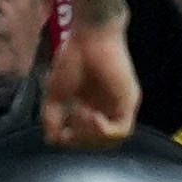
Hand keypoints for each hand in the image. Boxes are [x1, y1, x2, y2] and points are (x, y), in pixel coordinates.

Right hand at [41, 19, 139, 147]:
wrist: (88, 38)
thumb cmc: (72, 59)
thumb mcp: (54, 95)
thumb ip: (52, 118)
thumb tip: (52, 141)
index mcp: (93, 109)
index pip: (87, 140)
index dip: (73, 141)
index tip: (60, 131)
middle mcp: (109, 111)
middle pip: (100, 144)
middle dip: (80, 140)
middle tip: (69, 124)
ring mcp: (120, 107)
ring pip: (112, 141)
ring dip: (91, 135)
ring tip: (78, 114)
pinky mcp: (129, 102)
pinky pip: (121, 130)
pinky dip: (103, 130)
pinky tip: (91, 115)